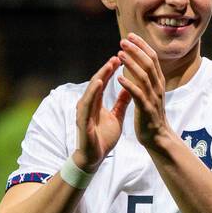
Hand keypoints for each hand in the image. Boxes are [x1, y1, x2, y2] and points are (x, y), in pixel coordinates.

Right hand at [74, 55, 132, 170]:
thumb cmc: (103, 138)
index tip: (122, 58)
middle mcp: (88, 103)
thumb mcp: (116, 117)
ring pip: (92, 89)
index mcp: (96, 102)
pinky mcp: (82, 119)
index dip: (111, 70)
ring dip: (101, 75)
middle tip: (118, 56)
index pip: (103, 82)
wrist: (94, 157)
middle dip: (107, 68)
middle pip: (97, 81)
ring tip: (110, 64)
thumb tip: (129, 89)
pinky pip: (87, 102)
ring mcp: (84, 110)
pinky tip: (100, 82)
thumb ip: (121, 103)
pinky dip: (93, 91)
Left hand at [117, 34, 172, 151]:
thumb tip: (139, 62)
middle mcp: (158, 87)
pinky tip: (119, 78)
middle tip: (123, 40)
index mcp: (158, 82)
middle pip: (149, 63)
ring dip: (131, 64)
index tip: (130, 36)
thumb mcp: (151, 93)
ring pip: (144, 76)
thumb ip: (146, 78)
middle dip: (136, 50)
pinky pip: (138, 95)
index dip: (142, 46)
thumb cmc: (151, 115)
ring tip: (119, 54)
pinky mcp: (146, 110)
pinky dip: (129, 85)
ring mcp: (153, 98)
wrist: (157, 137)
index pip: (152, 58)